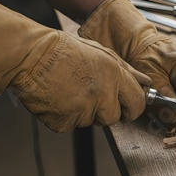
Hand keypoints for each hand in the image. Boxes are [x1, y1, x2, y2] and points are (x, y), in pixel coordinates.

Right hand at [0, 0, 150, 131]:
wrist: (30, 56)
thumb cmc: (64, 51)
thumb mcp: (102, 53)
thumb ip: (127, 71)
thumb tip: (144, 82)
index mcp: (114, 76)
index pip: (137, 104)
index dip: (133, 107)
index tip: (128, 107)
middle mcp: (102, 94)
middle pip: (114, 117)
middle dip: (107, 111)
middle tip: (91, 95)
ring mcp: (82, 110)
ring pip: (92, 121)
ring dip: (85, 112)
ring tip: (71, 91)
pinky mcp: (64, 122)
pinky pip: (72, 125)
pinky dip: (66, 116)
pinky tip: (60, 98)